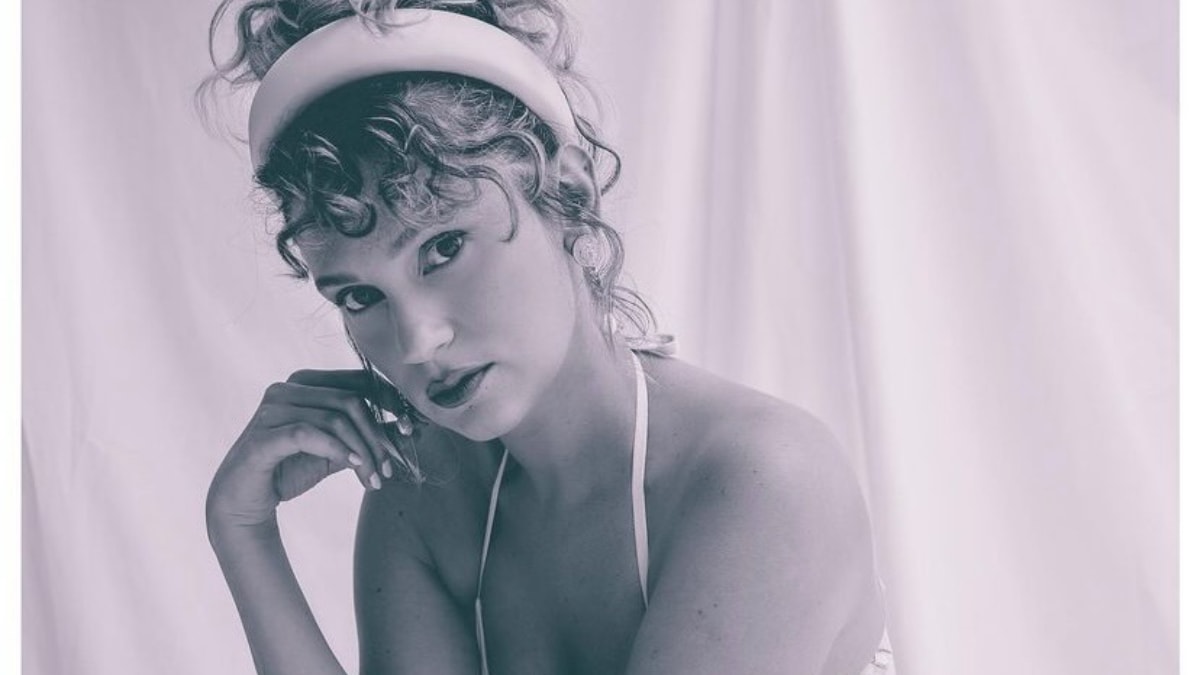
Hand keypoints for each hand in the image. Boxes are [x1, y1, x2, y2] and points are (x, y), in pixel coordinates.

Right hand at [206, 369, 402, 530]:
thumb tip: (407, 425)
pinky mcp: (262, 435)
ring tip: (374, 479)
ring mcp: (272, 409)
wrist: (245, 500)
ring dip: (363, 452)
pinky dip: (337, 450)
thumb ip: (365, 435)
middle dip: (377, 437)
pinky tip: (354, 467)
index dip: (390, 402)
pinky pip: (309, 434)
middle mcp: (286, 389)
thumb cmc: (290, 468)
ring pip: (335, 420)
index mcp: (306, 382)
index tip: (412, 428)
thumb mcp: (337, 449)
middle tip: (390, 468)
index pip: (359, 381)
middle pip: (351, 402)